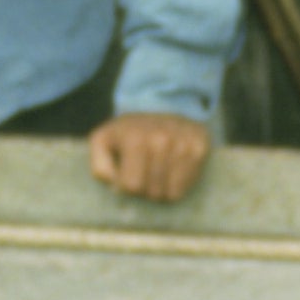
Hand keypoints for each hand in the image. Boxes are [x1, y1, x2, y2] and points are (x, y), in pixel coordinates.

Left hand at [86, 113, 211, 204]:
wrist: (162, 107)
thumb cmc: (129, 132)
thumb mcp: (102, 140)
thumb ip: (99, 165)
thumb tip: (114, 185)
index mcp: (135, 139)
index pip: (132, 186)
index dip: (127, 187)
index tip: (127, 175)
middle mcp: (162, 140)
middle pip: (153, 192)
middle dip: (145, 190)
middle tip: (143, 173)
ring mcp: (184, 144)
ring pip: (171, 193)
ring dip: (161, 189)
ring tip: (157, 172)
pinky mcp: (200, 148)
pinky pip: (187, 186)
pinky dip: (178, 184)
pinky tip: (171, 169)